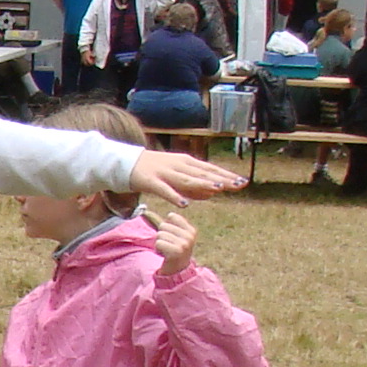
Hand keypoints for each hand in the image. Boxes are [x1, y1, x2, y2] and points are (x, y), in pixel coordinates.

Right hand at [126, 149, 242, 208]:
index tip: (242, 182)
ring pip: (187, 180)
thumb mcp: (176, 176)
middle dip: (221, 179)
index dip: (226, 175)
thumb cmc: (153, 171)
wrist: (124, 163)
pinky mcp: (150, 181)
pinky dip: (175, 196)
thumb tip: (212, 193)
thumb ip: (193, 186)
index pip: (210, 169)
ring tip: (218, 190)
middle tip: (238, 185)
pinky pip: (164, 190)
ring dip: (203, 185)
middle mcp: (178, 166)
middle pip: (202, 173)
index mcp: (186, 162)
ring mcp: (164, 173)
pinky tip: (184, 204)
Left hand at [150, 208, 197, 275]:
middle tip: (168, 246)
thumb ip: (162, 223)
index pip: (172, 216)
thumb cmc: (172, 250)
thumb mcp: (172, 236)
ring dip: (159, 243)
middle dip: (161, 236)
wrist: (177, 270)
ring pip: (160, 234)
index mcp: (191, 230)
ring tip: (166, 250)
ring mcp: (185, 244)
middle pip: (164, 225)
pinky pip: (159, 243)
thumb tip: (145, 212)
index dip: (165, 226)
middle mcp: (190, 236)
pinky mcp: (177, 251)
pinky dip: (158, 249)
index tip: (171, 237)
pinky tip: (164, 254)